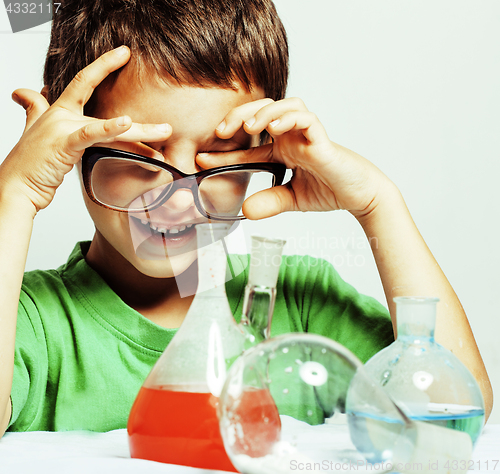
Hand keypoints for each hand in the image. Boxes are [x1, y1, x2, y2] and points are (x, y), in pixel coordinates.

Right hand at [0, 46, 171, 213]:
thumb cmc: (29, 164)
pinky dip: (109, 128)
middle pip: (106, 107)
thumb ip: (33, 108)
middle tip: (168, 121)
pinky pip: (90, 134)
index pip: (84, 81)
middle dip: (138, 114)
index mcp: (58, 111)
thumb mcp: (33, 129)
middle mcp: (61, 115)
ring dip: (141, 131)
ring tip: (165, 131)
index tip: (124, 53)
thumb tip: (22, 92)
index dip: (104, 64)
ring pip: (109, 126)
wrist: (15, 186)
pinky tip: (127, 122)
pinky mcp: (63, 144)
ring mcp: (62, 128)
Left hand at [196, 98, 393, 219]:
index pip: (248, 146)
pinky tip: (274, 128)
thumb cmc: (330, 191)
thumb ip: (270, 202)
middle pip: (261, 112)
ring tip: (248, 127)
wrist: (359, 195)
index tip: (200, 159)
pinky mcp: (322, 137)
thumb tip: (245, 211)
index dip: (224, 151)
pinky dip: (289, 118)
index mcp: (282, 150)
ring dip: (263, 112)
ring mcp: (306, 134)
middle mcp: (291, 137)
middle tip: (220, 132)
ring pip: (283, 105)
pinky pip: (306, 117)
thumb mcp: (292, 199)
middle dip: (238, 117)